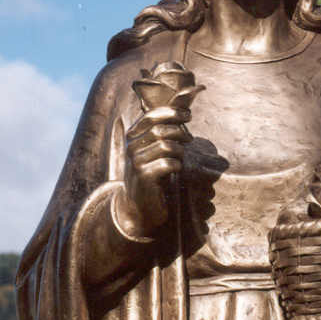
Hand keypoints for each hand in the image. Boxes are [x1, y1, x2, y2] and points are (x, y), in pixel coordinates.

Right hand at [118, 103, 191, 236]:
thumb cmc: (151, 177)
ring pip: (166, 146)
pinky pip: (168, 163)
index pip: (151, 116)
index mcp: (132, 136)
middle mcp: (131, 146)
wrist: (138, 207)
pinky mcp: (143, 176)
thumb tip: (181, 115)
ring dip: (179, 150)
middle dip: (179, 132)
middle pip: (160, 130)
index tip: (188, 115)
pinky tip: (176, 169)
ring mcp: (135, 161)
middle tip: (189, 139)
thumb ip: (161, 134)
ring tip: (181, 157)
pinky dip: (177, 165)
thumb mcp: (152, 152)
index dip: (172, 113)